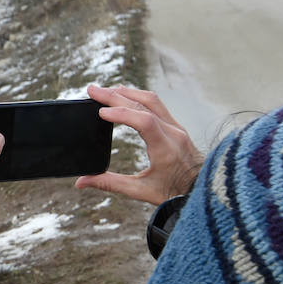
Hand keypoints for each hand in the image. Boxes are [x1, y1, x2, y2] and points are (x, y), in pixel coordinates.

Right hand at [74, 84, 203, 205]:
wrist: (202, 190)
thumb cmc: (174, 193)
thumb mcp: (141, 191)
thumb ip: (110, 183)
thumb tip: (81, 182)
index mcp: (166, 150)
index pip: (145, 121)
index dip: (122, 114)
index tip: (101, 112)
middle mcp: (173, 134)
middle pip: (145, 105)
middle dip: (116, 95)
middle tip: (93, 90)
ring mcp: (176, 127)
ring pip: (152, 100)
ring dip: (127, 92)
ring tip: (106, 90)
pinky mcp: (176, 126)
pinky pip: (157, 105)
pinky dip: (138, 97)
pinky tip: (124, 97)